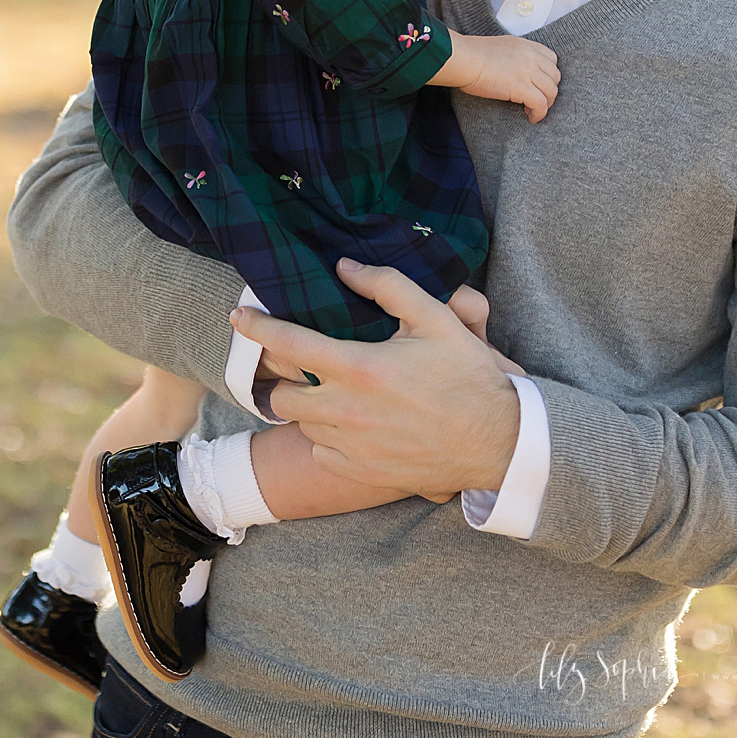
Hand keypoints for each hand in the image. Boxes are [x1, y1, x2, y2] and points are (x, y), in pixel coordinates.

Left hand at [233, 261, 523, 495]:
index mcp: (360, 367)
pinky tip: (353, 424)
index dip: (256, 327)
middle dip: (284, 379)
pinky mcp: (360, 471)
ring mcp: (352, 446)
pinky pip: (321, 451)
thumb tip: (345, 267)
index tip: (238, 316)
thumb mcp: (436, 319)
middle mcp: (347, 410)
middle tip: (304, 368)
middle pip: (280, 395)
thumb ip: (387, 286)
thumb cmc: (468, 376)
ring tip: (334, 394)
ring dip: (307, 408)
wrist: (498, 441)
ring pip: (299, 425)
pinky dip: (327, 437)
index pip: (288, 343)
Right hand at [439, 33, 559, 120]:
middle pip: (555, 76)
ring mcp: (527, 72)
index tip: (541, 83)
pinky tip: (531, 117)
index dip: (549, 74)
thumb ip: (512, 57)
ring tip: (534, 110)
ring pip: (551, 91)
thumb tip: (512, 72)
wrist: (462, 58)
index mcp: (525, 45)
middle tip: (539, 99)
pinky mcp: (521, 87)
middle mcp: (530, 57)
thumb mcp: (499, 48)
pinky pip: (540, 103)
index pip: (551, 59)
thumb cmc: (470, 54)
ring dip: (546, 103)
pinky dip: (539, 113)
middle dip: (549, 90)